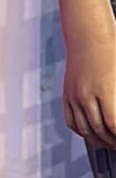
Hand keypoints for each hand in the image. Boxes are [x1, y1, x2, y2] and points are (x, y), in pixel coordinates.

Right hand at [63, 21, 115, 146]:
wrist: (89, 35)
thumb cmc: (112, 51)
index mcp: (105, 90)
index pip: (114, 125)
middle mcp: (87, 95)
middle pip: (101, 130)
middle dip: (113, 141)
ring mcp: (75, 96)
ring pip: (85, 130)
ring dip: (99, 140)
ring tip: (109, 142)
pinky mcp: (67, 95)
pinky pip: (72, 121)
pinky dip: (82, 132)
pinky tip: (92, 134)